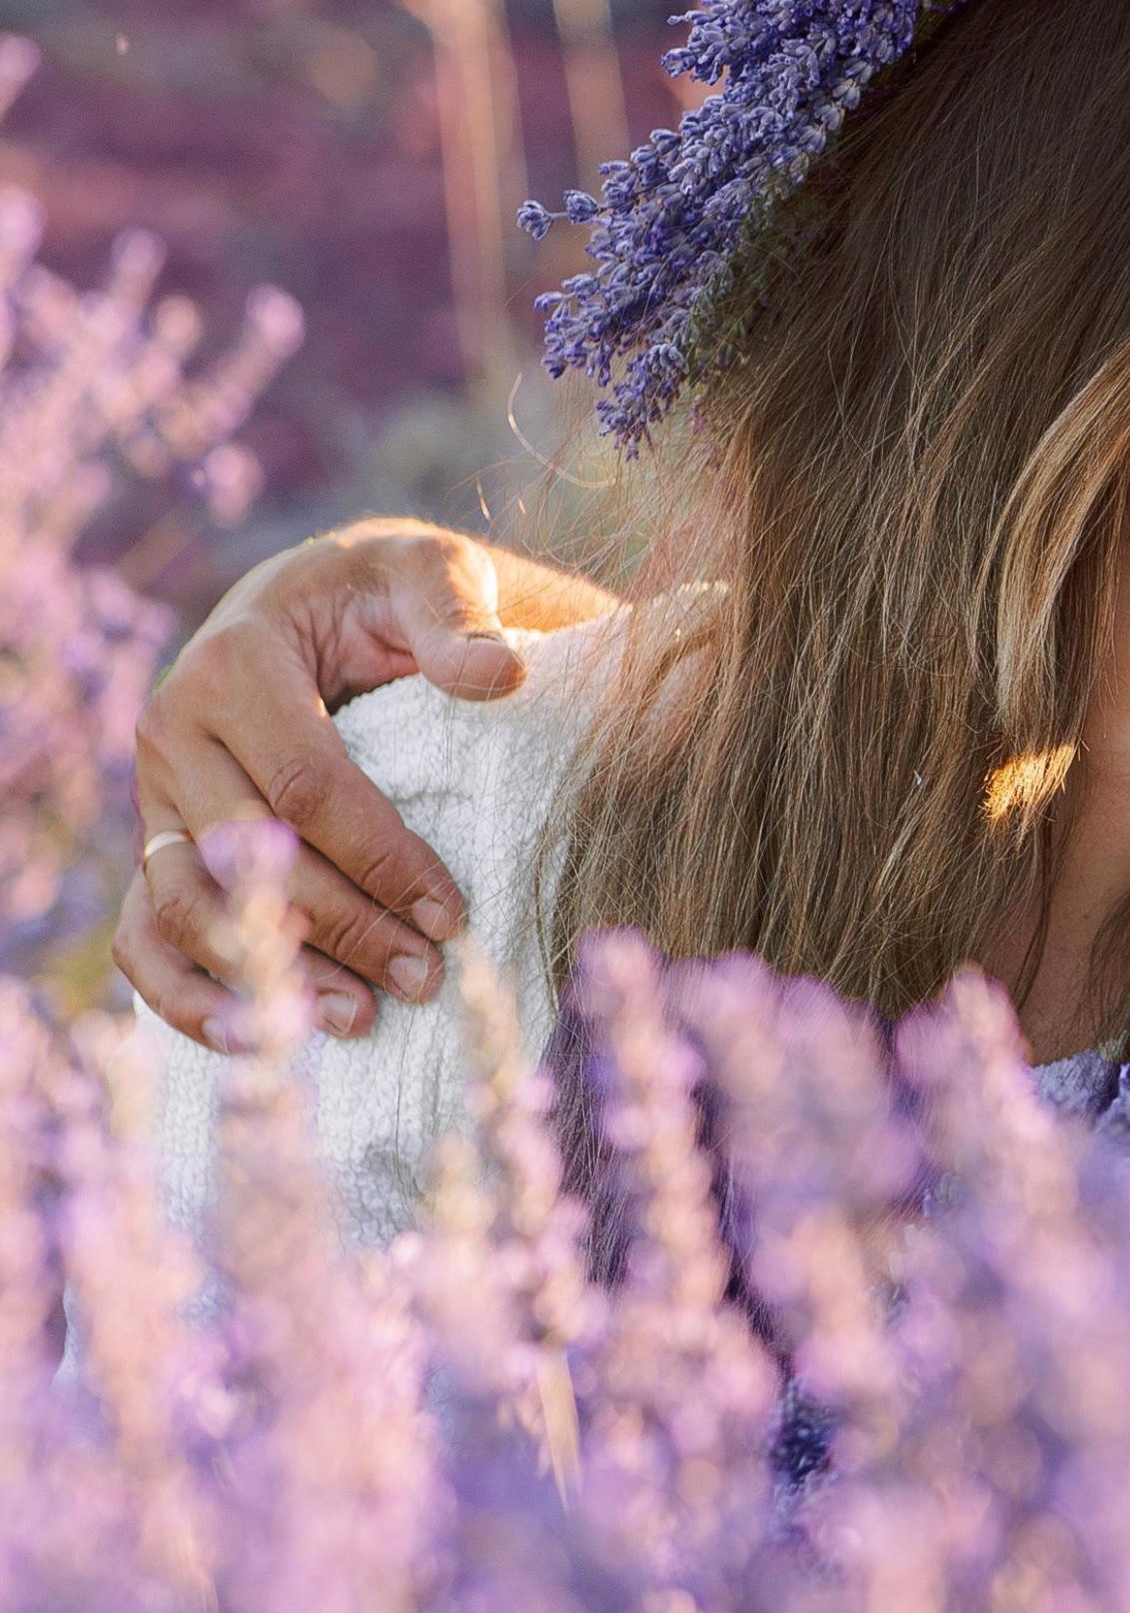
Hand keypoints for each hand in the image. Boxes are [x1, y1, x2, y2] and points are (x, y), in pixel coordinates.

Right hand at [112, 519, 613, 1048]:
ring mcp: (155, 795)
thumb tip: (501, 674)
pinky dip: (187, 997)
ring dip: (269, 973)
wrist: (315, 605)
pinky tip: (260, 1037)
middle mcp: (171, 730)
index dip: (381, 858)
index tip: (453, 914)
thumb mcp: (426, 575)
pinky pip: (145, 936)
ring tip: (362, 1018)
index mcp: (233, 662)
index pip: (307, 786)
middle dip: (345, 927)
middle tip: (427, 978)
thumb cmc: (381, 593)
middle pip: (252, 857)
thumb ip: (458, 618)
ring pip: (190, 906)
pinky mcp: (157, 843)